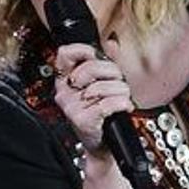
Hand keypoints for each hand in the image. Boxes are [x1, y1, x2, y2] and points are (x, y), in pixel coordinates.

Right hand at [54, 40, 134, 154]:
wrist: (102, 145)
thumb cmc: (101, 115)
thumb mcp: (100, 84)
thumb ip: (105, 61)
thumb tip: (112, 42)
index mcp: (65, 81)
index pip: (64, 54)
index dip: (84, 50)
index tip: (96, 55)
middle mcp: (65, 93)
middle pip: (90, 67)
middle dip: (113, 72)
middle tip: (118, 82)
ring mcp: (72, 107)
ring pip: (103, 86)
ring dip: (121, 91)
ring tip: (121, 98)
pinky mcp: (83, 120)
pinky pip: (108, 103)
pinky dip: (122, 103)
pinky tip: (124, 107)